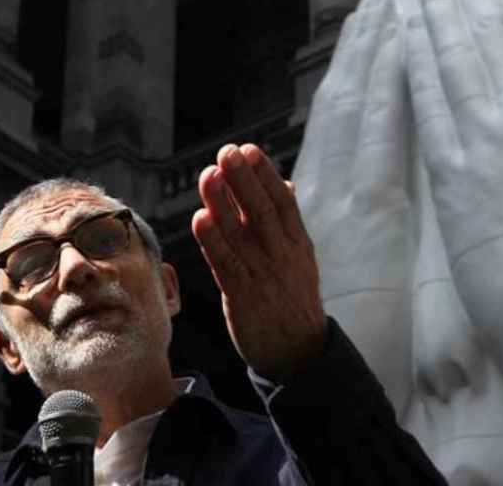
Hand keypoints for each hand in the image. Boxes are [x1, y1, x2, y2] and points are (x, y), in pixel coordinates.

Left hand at [191, 143, 325, 381]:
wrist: (298, 352)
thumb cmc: (294, 299)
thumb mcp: (301, 258)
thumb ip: (288, 222)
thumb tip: (285, 184)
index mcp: (297, 244)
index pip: (282, 202)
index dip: (265, 175)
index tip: (249, 150)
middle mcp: (281, 256)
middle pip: (261, 212)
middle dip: (243, 180)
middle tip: (227, 152)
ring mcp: (262, 276)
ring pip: (240, 234)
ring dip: (222, 203)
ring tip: (208, 175)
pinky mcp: (242, 297)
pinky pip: (226, 264)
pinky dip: (213, 242)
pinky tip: (201, 219)